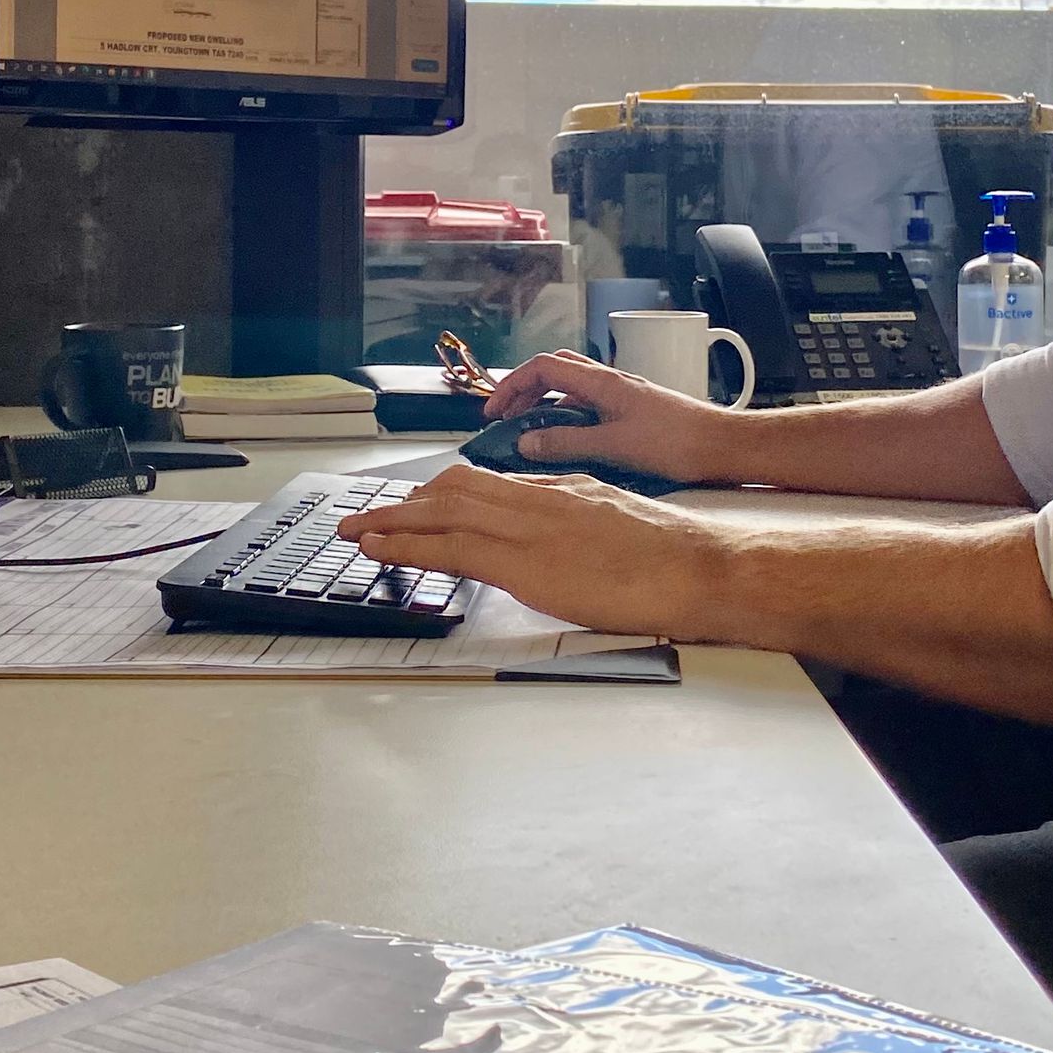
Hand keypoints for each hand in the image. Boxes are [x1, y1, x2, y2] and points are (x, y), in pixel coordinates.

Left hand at [337, 461, 748, 640]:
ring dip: (392, 520)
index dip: (445, 493)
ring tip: (356, 529)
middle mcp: (538, 498)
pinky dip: (407, 545)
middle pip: (456, 490)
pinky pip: (449, 548)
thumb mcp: (616, 523)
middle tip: (370, 513)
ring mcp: (528, 527)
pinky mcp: (523, 562)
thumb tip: (554, 540)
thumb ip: (578, 522)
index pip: (489, 484)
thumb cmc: (671, 557)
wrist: (696, 567)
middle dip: (407, 502)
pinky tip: (380, 549)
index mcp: (562, 489)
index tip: (418, 503)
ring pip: (442, 513)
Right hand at [480, 347, 745, 484]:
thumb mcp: (613, 446)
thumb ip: (567, 443)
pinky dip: (569, 417)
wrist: (722, 446)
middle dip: (525, 390)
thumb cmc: (676, 443)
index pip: (543, 367)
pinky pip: (590, 406)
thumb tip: (524, 441)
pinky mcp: (633, 412)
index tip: (493, 413)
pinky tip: (567, 441)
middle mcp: (610, 381)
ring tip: (529, 431)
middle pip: (555, 371)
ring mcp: (623, 395)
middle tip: (506, 419)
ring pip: (572, 388)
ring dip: (546, 403)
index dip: (512, 385)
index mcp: (602, 381)